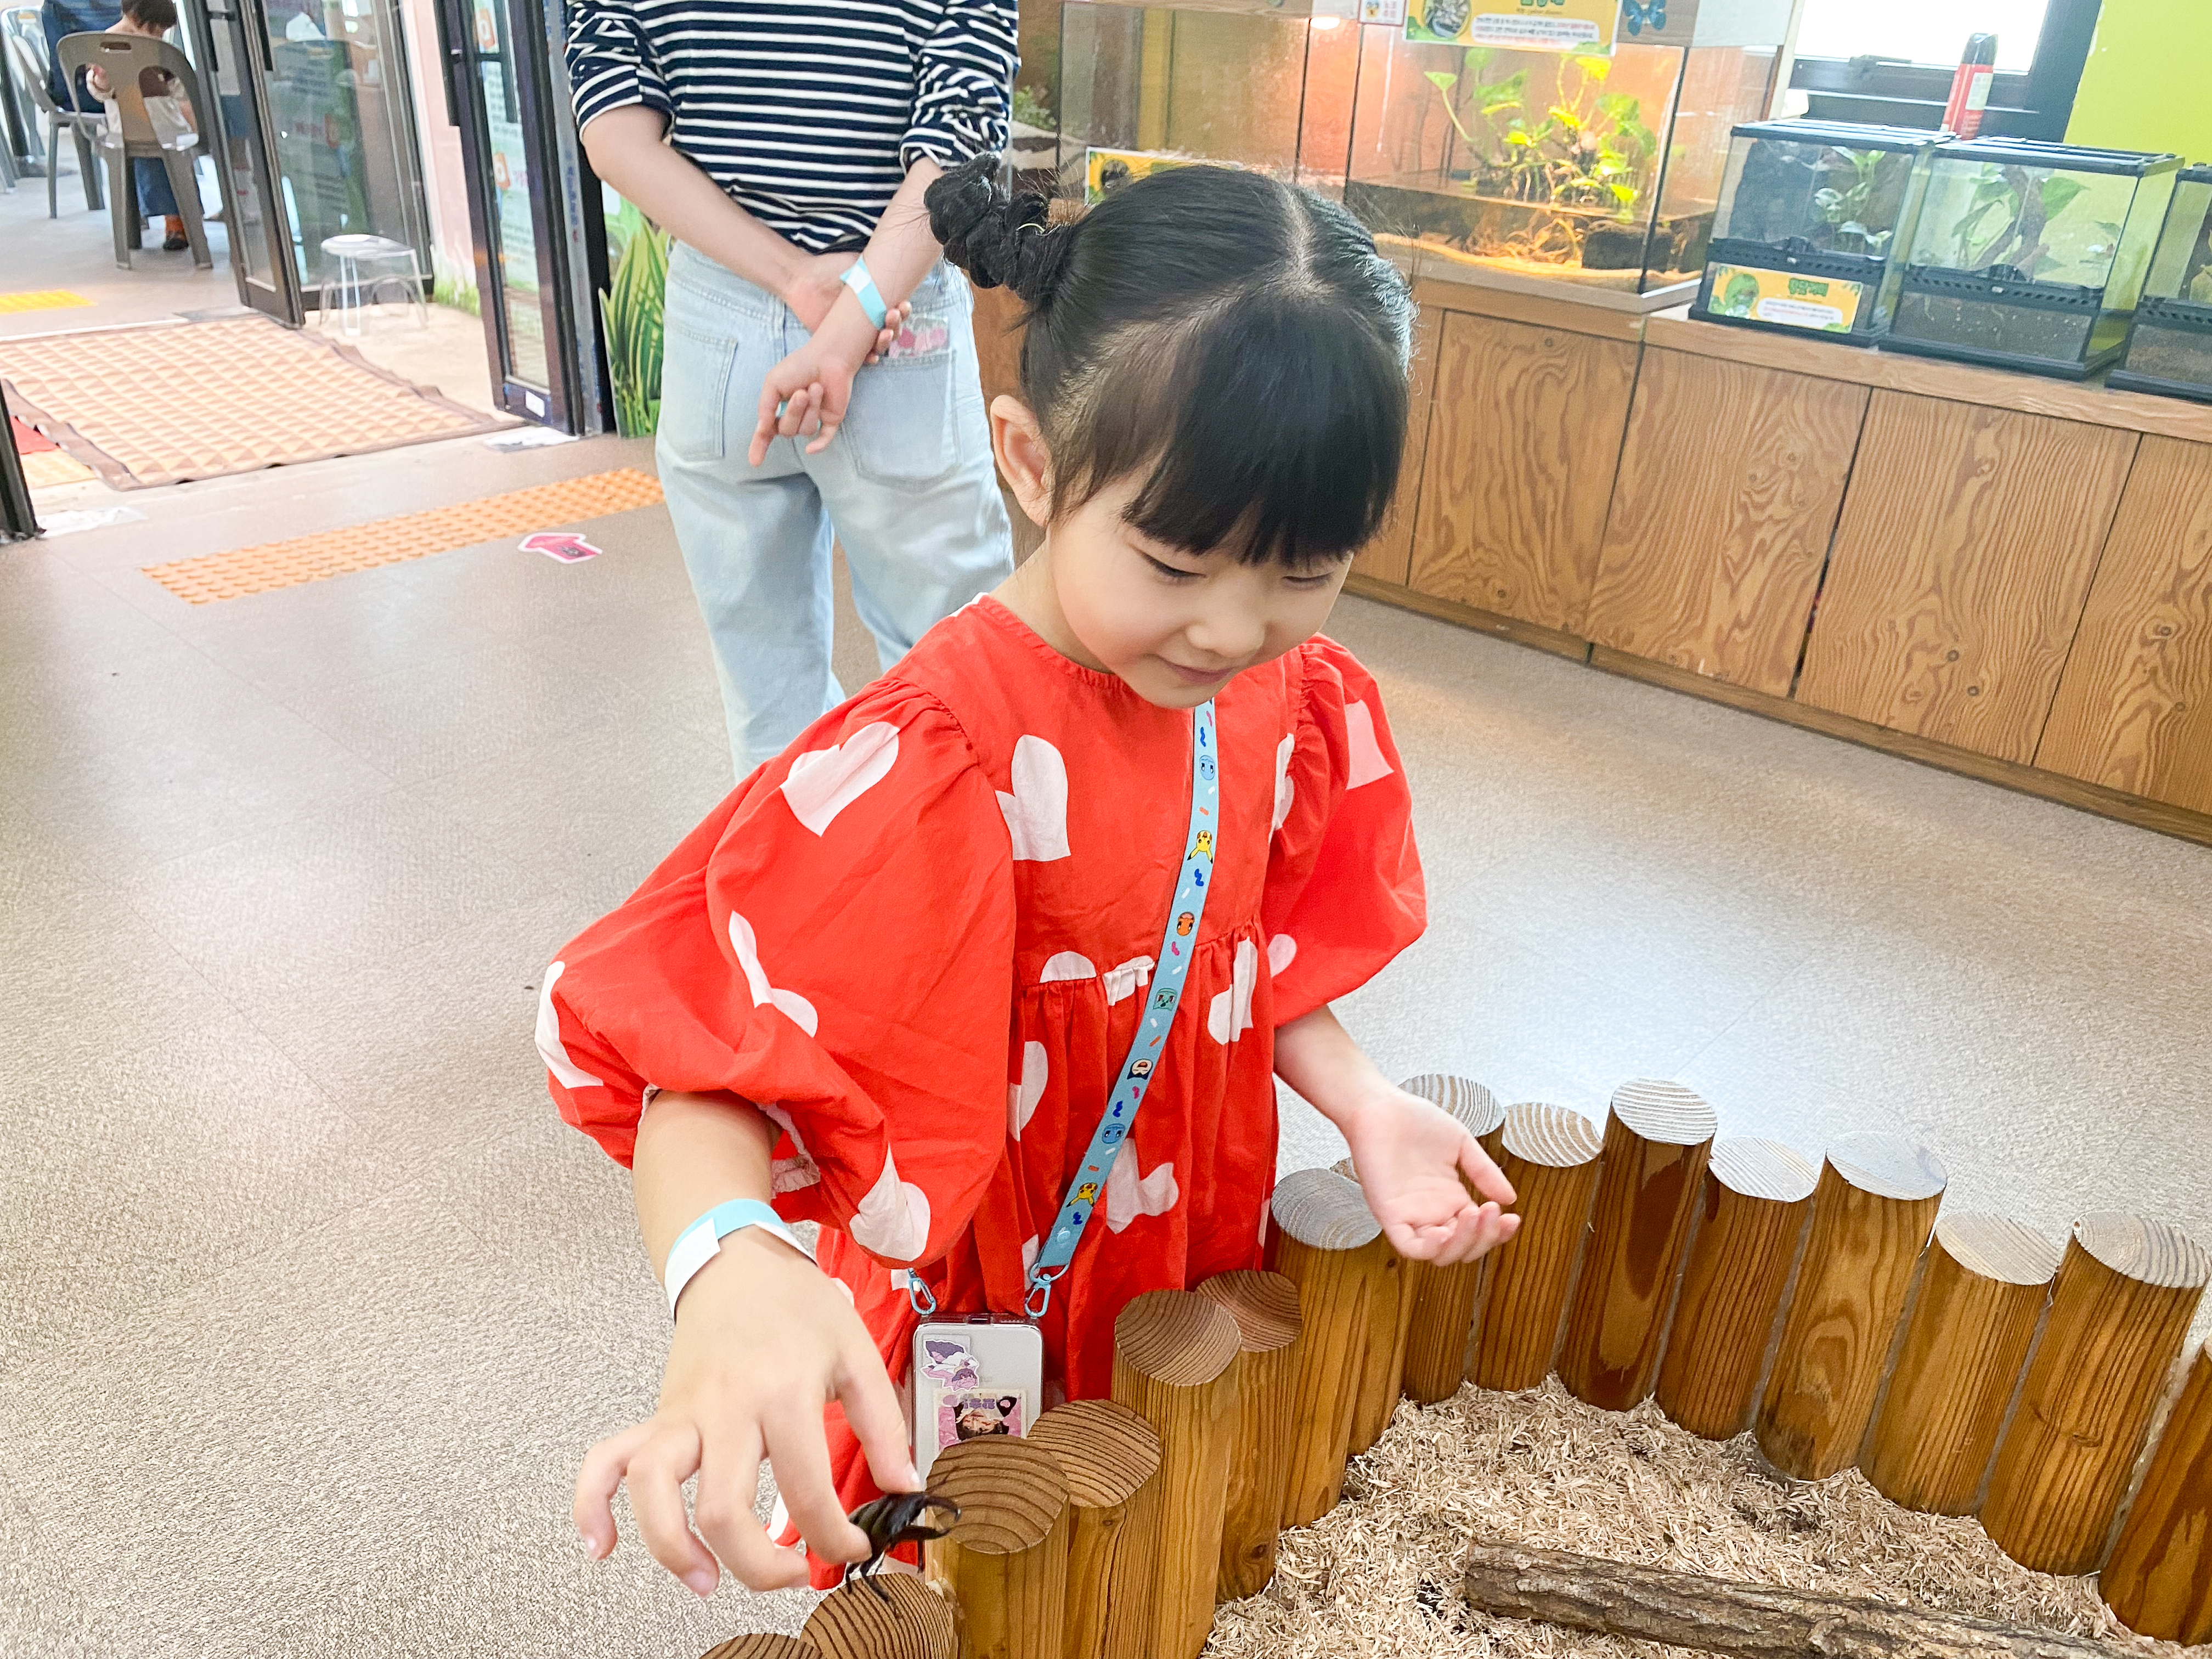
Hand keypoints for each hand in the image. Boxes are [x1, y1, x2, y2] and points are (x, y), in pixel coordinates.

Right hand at [572, 1230, 917, 1595]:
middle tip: (794, 1576)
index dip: (835, 1539)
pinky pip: (606, 1461)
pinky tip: (603, 1546)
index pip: (806, 1492)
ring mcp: (683, 1413)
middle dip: (759, 1566)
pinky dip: (593, 1505)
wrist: (738, 1259)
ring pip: (654, 1491)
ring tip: (706, 1581)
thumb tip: (905, 1488)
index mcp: (783, 1394)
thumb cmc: (796, 1303)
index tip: (851, 1549)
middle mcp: (726, 1408)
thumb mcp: (857, 1353)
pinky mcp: (658, 1414)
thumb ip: (885, 1425)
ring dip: (674, 1549)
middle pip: (723, 1508)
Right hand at [748, 296, 881, 465]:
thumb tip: (763, 430)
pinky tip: (811, 450)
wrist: (828, 356)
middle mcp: (795, 417)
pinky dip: (818, 445)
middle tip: (802, 391)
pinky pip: (824, 439)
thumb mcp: (773, 382)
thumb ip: (765, 406)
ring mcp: (814, 420)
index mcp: (778, 408)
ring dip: (811, 409)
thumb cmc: (799, 365)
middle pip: (788, 431)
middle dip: (794, 411)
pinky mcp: (831, 420)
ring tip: (817, 387)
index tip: (754, 462)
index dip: (759, 446)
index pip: (767, 432)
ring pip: (806, 430)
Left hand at [783, 252, 911, 363]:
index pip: (895, 312)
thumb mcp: (855, 266)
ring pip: (878, 344)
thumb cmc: (828, 270)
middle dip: (895, 325)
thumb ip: (874, 269)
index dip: (902, 311)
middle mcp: (868, 320)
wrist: (802, 280)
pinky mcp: (841, 345)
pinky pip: (859, 358)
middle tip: (893, 316)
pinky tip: (873, 357)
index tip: (903, 305)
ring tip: (884, 334)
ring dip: (885, 342)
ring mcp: (856, 334)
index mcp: (874, 303)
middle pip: (890, 329)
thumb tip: (893, 266)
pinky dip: (869, 358)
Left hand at [1342, 1088, 1519, 1264]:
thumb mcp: (1461, 1145)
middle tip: (1492, 1211)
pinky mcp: (1389, 1214)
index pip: (1478, 1231)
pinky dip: (1430, 1249)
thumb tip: (1510, 1199)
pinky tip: (1445, 1233)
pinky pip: (1410, 1247)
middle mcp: (1431, 1212)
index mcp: (1449, 1199)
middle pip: (1463, 1248)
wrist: (1381, 1105)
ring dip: (1462, 1243)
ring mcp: (1410, 1215)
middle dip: (1484, 1237)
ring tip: (1475, 1214)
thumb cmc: (1414, 1120)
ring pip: (1440, 1254)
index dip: (1497, 1233)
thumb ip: (1484, 1172)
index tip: (1513, 1218)